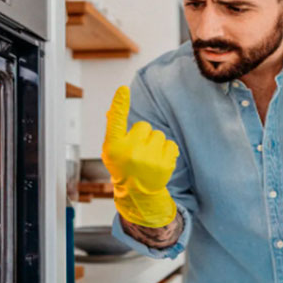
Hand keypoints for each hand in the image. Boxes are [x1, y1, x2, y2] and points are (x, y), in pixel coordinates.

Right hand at [101, 86, 178, 227]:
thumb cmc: (123, 166)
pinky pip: (170, 144)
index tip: (123, 89)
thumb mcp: (112, 149)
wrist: (137, 193)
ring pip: (158, 134)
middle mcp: (130, 151)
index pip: (116, 121)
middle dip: (143, 135)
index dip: (119, 104)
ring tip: (148, 158)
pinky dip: (167, 151)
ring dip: (155, 143)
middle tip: (137, 150)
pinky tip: (158, 161)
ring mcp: (148, 159)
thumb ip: (114, 128)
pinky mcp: (164, 164)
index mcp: (114, 146)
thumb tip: (114, 107)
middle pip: (144, 126)